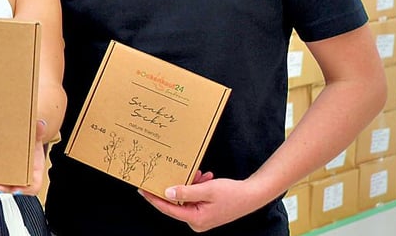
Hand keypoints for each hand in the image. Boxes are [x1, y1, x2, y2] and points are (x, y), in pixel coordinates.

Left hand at [0, 119, 47, 195]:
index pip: (32, 187)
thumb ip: (39, 132)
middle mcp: (21, 179)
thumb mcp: (36, 137)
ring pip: (0, 186)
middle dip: (3, 189)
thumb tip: (40, 124)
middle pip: (13, 188)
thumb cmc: (31, 142)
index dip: (24, 190)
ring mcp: (8, 178)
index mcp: (34, 174)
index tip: (16, 189)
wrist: (23, 140)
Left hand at [138, 171, 263, 231]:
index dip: (154, 198)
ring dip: (189, 185)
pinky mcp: (206, 211)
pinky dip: (197, 187)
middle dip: (175, 187)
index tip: (142, 189)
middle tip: (166, 173)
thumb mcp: (207, 190)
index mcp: (196, 220)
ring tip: (198, 174)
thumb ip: (186, 191)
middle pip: (176, 204)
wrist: (252, 195)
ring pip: (186, 198)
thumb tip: (167, 193)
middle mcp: (197, 222)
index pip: (168, 209)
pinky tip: (204, 177)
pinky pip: (195, 198)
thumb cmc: (233, 193)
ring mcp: (202, 217)